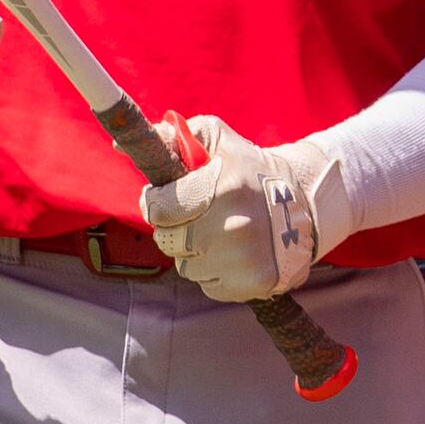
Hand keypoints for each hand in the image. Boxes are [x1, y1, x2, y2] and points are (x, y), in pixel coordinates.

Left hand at [139, 115, 350, 302]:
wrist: (305, 201)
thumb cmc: (250, 169)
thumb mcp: (215, 139)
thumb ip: (171, 138)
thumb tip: (118, 144)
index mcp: (221, 188)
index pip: (157, 209)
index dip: (159, 202)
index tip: (172, 198)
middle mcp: (232, 226)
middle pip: (168, 241)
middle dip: (177, 228)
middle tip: (199, 215)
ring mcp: (243, 259)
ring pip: (186, 266)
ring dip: (197, 252)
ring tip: (221, 233)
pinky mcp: (253, 283)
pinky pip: (208, 285)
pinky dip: (216, 272)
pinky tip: (234, 253)